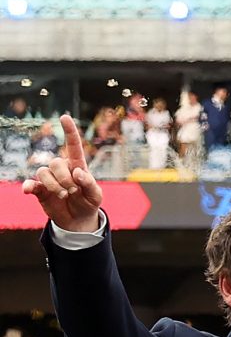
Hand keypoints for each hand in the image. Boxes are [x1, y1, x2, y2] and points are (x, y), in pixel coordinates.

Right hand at [21, 115, 104, 234]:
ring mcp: (49, 178)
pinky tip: (28, 191)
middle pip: (56, 162)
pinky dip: (28, 186)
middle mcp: (61, 169)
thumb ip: (90, 184)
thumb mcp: (96, 195)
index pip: (73, 146)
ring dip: (53, 185)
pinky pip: (30, 184)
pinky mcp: (39, 190)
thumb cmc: (88, 202)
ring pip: (43, 172)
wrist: (78, 219)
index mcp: (77, 166)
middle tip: (73, 191)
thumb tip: (78, 173)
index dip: (69, 131)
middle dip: (64, 178)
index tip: (64, 117)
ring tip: (64, 195)